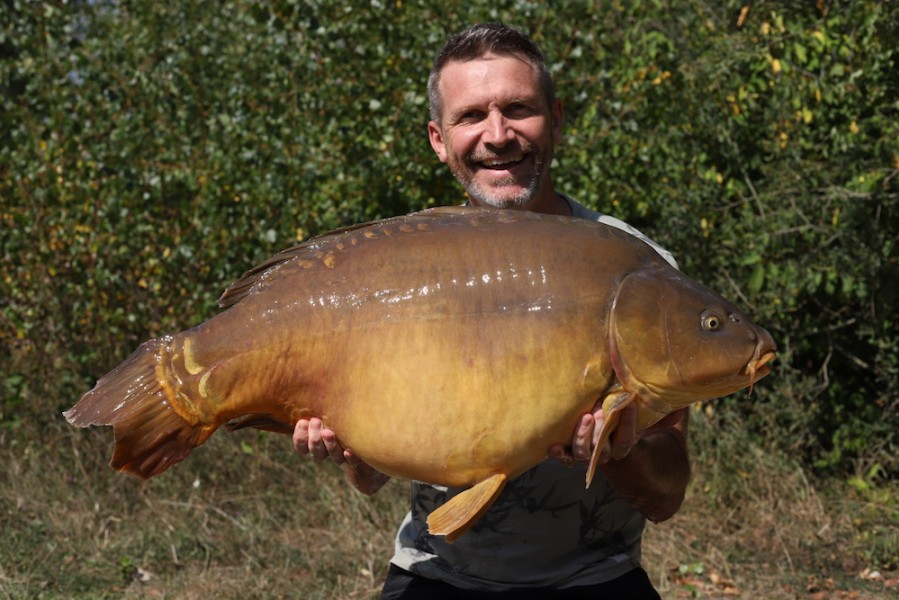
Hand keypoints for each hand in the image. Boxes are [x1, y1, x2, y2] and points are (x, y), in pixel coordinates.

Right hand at [293, 417, 389, 494]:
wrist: (386, 456)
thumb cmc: (362, 431)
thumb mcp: (346, 422)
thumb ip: (333, 413)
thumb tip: (318, 391)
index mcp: (325, 445)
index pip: (304, 447)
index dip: (300, 438)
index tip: (302, 422)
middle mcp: (335, 454)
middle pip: (318, 453)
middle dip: (314, 438)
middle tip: (316, 422)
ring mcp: (349, 461)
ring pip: (335, 457)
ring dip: (330, 445)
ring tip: (329, 432)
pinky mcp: (365, 465)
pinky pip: (357, 464)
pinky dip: (352, 458)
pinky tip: (349, 452)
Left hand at [549, 401, 684, 465]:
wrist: (624, 454)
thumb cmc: (637, 424)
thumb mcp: (655, 419)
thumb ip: (666, 411)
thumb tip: (682, 393)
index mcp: (627, 445)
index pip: (629, 437)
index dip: (630, 422)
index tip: (631, 402)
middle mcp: (608, 453)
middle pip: (604, 449)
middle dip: (601, 431)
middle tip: (599, 412)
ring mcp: (590, 454)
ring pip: (583, 454)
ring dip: (582, 438)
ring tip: (584, 418)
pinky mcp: (573, 452)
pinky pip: (566, 458)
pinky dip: (559, 454)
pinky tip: (552, 446)